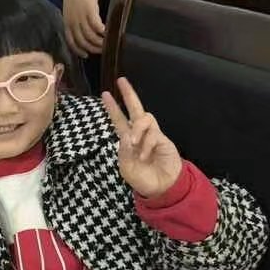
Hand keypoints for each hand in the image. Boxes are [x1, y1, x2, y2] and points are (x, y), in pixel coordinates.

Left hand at [62, 0, 105, 57]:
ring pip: (91, 36)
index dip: (79, 51)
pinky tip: (109, 32)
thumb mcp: (71, 10)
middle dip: (93, 49)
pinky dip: (104, 32)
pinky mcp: (90, 10)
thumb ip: (75, 21)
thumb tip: (84, 31)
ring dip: (101, 42)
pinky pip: (97, 26)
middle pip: (83, 42)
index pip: (72, 42)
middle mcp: (73, 22)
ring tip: (109, 43)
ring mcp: (81, 17)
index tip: (86, 55)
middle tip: (103, 50)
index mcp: (67, 23)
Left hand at [102, 77, 183, 198]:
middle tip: (121, 81)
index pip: (119, 120)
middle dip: (129, 94)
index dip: (113, 108)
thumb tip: (125, 134)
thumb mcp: (126, 168)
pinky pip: (154, 134)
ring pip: (145, 118)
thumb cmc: (143, 179)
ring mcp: (153, 135)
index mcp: (128, 140)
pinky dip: (146, 144)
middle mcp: (140, 134)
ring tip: (133, 143)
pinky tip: (144, 155)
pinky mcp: (164, 140)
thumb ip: (123, 152)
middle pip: (135, 109)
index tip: (105, 94)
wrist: (162, 188)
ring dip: (137, 128)